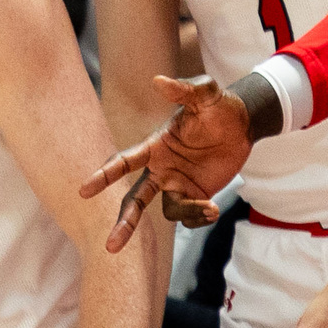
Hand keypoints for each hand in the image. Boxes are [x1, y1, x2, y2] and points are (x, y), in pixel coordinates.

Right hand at [84, 72, 254, 248]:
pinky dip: (199, 217)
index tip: (85, 190)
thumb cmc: (218, 107)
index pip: (124, 162)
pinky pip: (189, 215)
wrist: (242, 124)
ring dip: (186, 212)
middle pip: (135, 199)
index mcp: (154, 147)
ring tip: (210, 207)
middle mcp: (160, 169)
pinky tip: (213, 209)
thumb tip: (160, 81)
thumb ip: (186, 90)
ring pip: (167, 211)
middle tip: (110, 246)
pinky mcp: (195, 195)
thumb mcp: (206, 96)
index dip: (105, 176)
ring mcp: (176, 184)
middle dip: (123, 221)